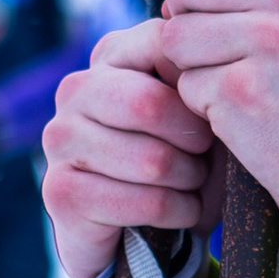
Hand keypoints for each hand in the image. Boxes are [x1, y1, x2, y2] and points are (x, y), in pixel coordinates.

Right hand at [41, 19, 216, 277]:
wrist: (142, 231)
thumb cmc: (182, 157)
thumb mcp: (200, 110)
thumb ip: (204, 74)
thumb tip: (213, 61)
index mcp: (111, 55)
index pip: (167, 46)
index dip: (204, 87)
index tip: (217, 112)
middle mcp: (76, 89)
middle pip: (151, 105)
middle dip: (196, 140)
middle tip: (206, 157)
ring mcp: (60, 139)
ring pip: (153, 162)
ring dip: (191, 182)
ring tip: (192, 184)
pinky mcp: (61, 192)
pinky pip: (146, 203)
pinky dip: (179, 212)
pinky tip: (180, 211)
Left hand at [152, 0, 278, 215]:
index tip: (241, 11)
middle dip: (189, 21)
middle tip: (238, 56)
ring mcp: (273, 40)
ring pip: (173, 34)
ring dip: (194, 69)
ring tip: (247, 86)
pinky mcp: (245, 90)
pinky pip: (182, 84)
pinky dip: (203, 109)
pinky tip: (249, 118)